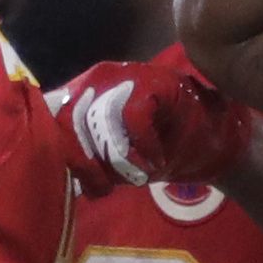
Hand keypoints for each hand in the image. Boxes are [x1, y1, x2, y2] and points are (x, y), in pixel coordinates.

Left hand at [62, 45, 253, 191]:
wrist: (209, 141)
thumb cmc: (158, 150)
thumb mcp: (112, 160)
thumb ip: (87, 162)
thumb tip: (65, 182)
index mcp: (80, 96)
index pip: (53, 119)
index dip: (66, 155)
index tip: (85, 185)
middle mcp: (95, 80)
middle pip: (70, 123)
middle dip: (89, 164)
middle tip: (110, 187)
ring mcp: (123, 76)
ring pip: (101, 121)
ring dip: (120, 158)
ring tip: (139, 174)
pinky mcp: (151, 80)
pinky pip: (134, 118)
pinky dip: (145, 146)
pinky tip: (157, 159)